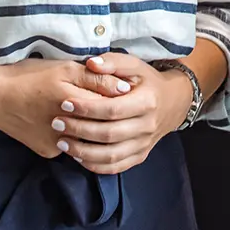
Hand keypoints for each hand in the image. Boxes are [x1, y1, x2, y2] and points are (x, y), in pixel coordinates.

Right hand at [0, 58, 129, 160]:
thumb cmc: (29, 77)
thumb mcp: (64, 69)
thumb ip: (96, 79)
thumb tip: (126, 89)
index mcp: (75, 104)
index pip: (111, 107)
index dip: (117, 98)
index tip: (119, 92)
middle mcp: (68, 129)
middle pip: (100, 125)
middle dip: (106, 114)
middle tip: (102, 102)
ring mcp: (58, 144)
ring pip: (86, 138)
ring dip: (91, 126)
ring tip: (86, 112)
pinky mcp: (48, 152)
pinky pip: (69, 144)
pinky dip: (72, 134)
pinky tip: (65, 121)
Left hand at [45, 55, 189, 173]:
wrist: (173, 102)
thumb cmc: (148, 81)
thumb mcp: (134, 65)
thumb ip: (112, 62)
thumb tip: (90, 64)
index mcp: (147, 102)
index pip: (112, 109)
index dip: (87, 108)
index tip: (65, 103)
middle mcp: (147, 126)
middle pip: (109, 134)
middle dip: (79, 130)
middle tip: (57, 123)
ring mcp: (144, 144)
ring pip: (111, 155)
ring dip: (83, 151)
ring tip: (62, 142)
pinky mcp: (140, 156)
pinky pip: (115, 167)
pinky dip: (94, 165)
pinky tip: (77, 156)